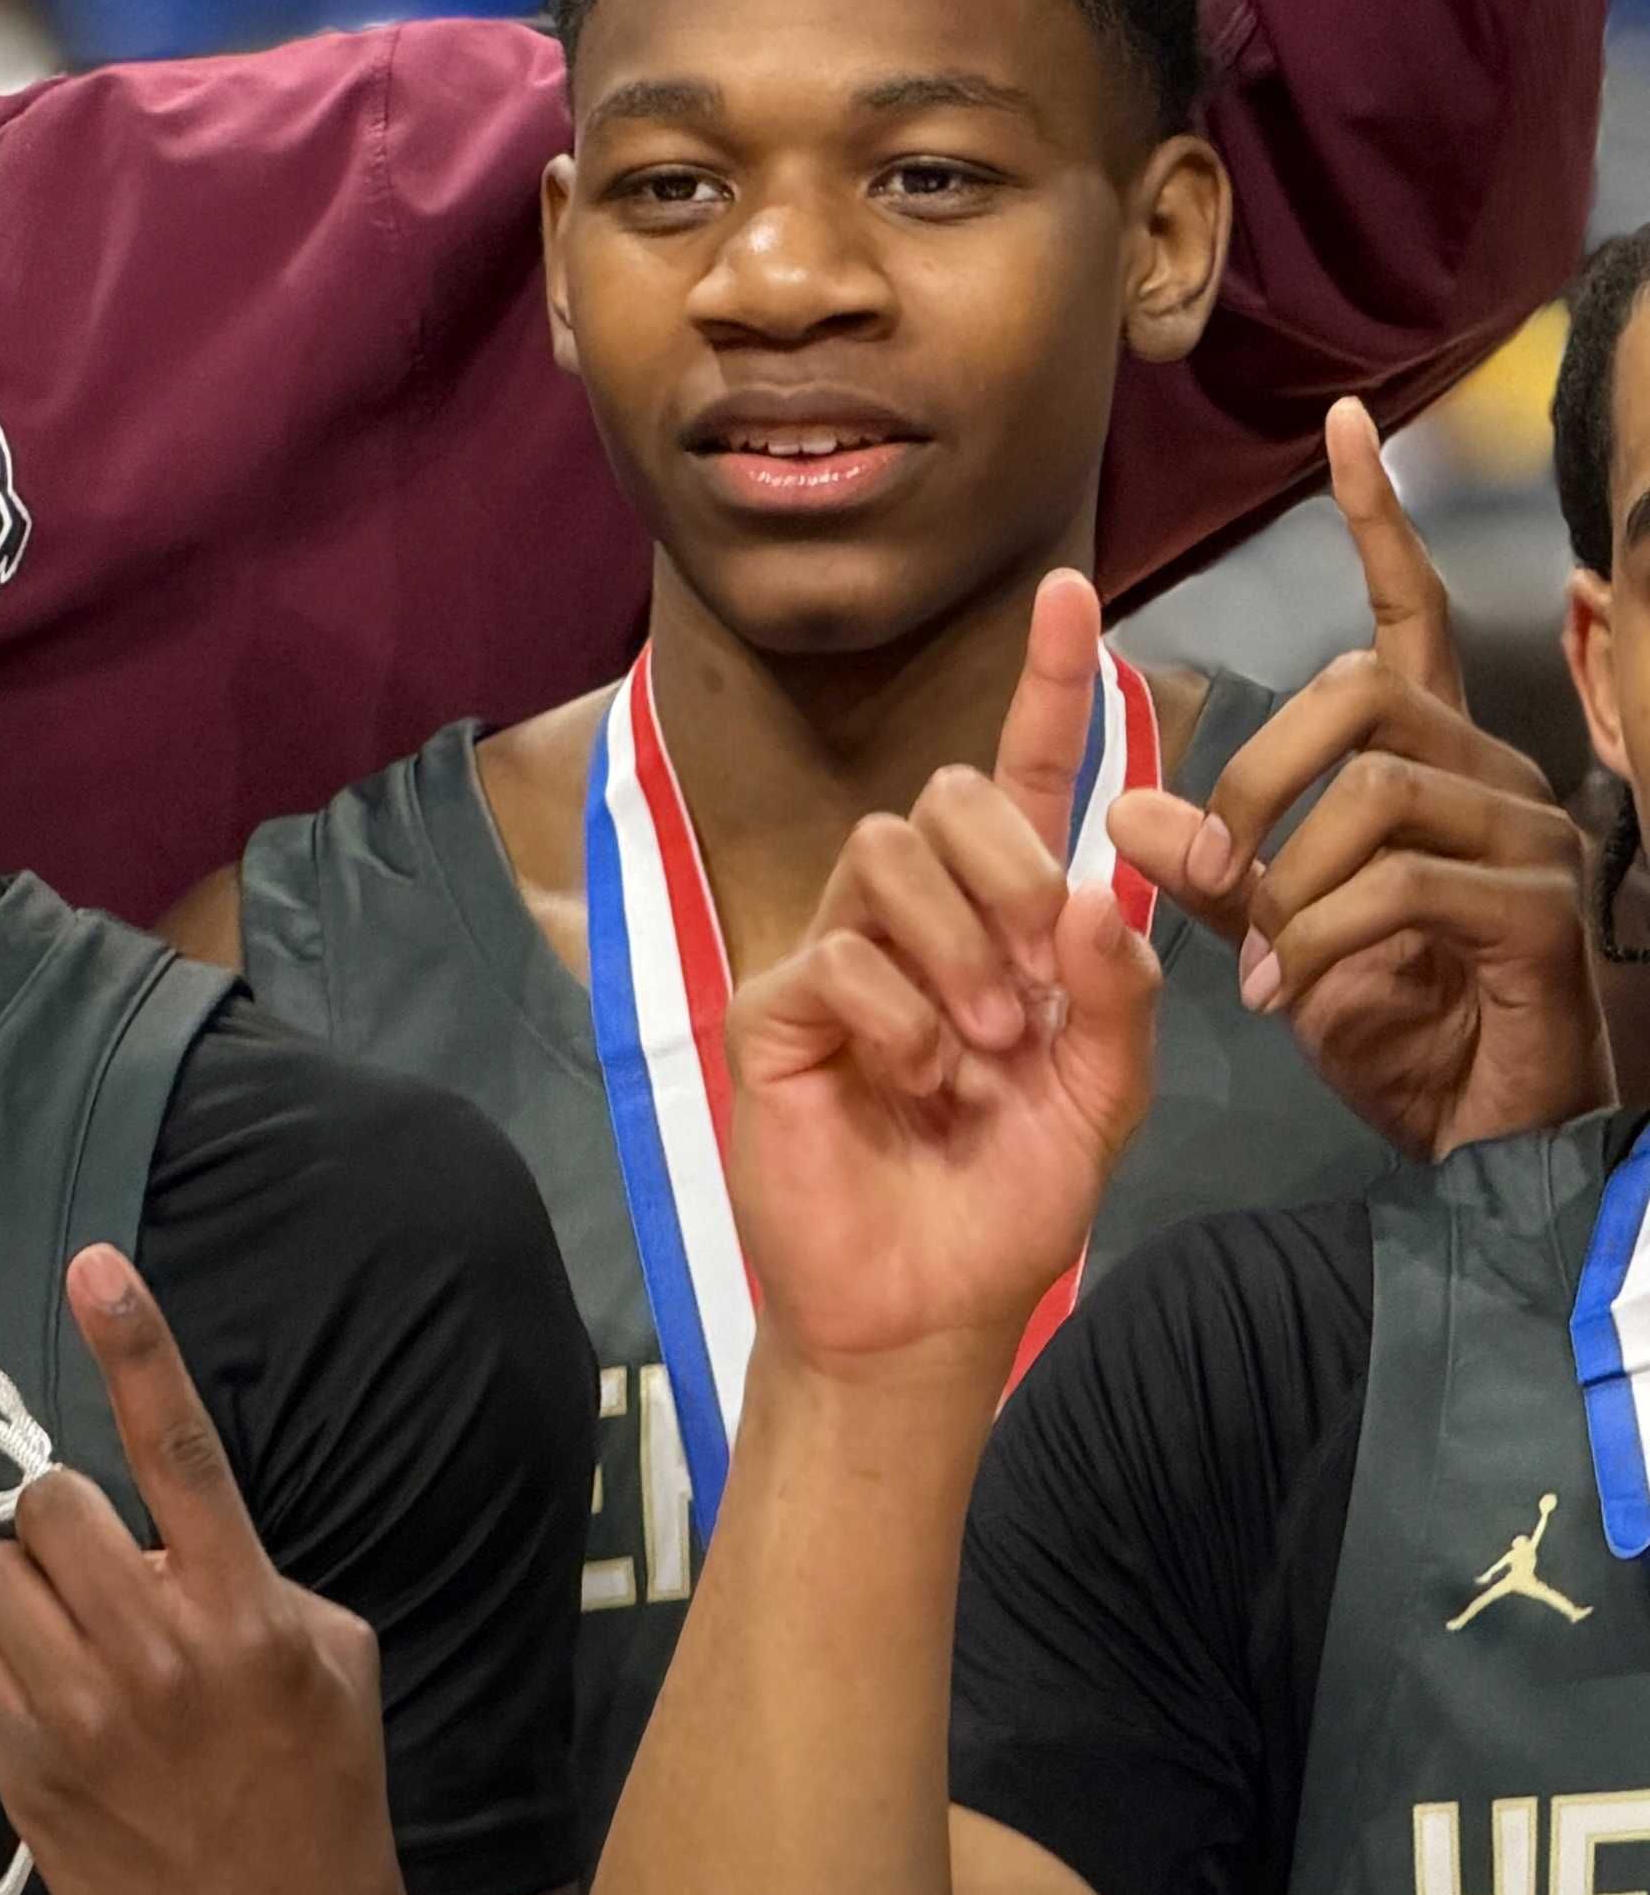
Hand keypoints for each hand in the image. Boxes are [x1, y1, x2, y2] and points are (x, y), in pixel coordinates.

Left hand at [0, 1250, 407, 1894]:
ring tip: (71, 1646)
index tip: (95, 1266)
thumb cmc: (318, 1793)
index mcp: (244, 1608)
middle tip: (97, 1578)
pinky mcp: (21, 1767)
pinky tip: (45, 1702)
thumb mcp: (333, 1663)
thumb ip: (253, 1577)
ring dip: (19, 1594)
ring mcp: (77, 1711)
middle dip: (62, 1527)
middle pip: (46, 1504)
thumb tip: (169, 1535)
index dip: (136, 1346)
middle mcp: (155, 1647)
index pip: (181, 1449)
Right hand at [723, 574, 1162, 1374]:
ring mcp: (839, 960)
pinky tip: (913, 1080)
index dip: (1043, 683)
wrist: (918, 1307)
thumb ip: (1115, 995)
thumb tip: (1089, 892)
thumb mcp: (1103, 1098)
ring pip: (887, 854)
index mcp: (1004, 927)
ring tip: (979, 1050)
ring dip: (957, 950)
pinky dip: (899, 1018)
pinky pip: (840, 957)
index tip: (1067, 588)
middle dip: (1005, 867)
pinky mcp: (778, 1009)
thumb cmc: (1005, 1201)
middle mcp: (918, 923)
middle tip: (1031, 992)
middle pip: (948, 797)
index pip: (1025, 779)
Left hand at [1105, 399, 1605, 1154]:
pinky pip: (1408, 884)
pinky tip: (1294, 1001)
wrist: (1478, 1135)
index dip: (1374, 520)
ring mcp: (1530, 837)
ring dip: (1288, 878)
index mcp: (1431, 760)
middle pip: (1359, 693)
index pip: (1406, 615)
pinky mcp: (1539, 912)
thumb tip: (1134, 800)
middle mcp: (1494, 773)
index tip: (1341, 425)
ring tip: (1265, 964)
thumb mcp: (1276, 935)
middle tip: (1215, 878)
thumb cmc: (1389, 1024)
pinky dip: (1325, 942)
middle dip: (1255, 778)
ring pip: (1378, 790)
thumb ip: (1210, 865)